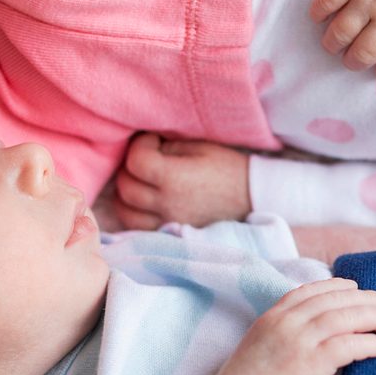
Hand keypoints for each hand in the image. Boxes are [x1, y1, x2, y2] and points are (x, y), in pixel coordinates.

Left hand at [112, 133, 252, 229]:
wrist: (251, 197)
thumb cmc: (226, 167)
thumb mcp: (198, 147)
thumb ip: (166, 147)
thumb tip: (144, 149)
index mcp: (175, 178)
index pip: (136, 161)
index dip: (140, 145)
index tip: (152, 141)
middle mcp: (167, 204)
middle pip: (125, 186)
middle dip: (130, 167)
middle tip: (147, 159)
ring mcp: (167, 222)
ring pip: (124, 210)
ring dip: (126, 193)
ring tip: (141, 181)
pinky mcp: (169, 233)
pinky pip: (136, 227)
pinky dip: (133, 212)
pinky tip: (143, 202)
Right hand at [199, 277, 375, 374]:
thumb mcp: (262, 342)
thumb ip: (285, 329)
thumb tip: (317, 329)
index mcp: (274, 315)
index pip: (313, 290)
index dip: (339, 286)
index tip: (358, 288)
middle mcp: (288, 322)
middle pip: (336, 300)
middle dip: (367, 299)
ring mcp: (300, 341)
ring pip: (346, 317)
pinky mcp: (312, 363)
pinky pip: (349, 345)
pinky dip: (369, 342)